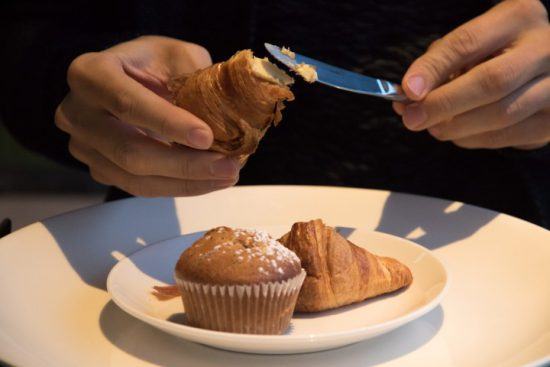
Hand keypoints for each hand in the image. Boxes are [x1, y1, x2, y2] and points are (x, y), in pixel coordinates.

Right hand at [55, 36, 239, 196]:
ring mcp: (84, 146)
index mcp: (90, 74)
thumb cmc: (152, 64)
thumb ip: (196, 79)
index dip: (167, 123)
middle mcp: (77, 113)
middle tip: (228, 167)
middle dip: (184, 164)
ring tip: (226, 175)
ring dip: (186, 182)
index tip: (206, 137)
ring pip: (135, 178)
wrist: (126, 79)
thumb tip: (229, 115)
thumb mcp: (176, 55)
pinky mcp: (99, 169)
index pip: (127, 103)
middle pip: (130, 151)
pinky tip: (208, 180)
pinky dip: (178, 187)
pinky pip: (140, 188)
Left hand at [395, 0, 549, 149]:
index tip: (407, 90)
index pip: (468, 43)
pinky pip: (507, 137)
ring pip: (502, 115)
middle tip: (412, 118)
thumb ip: (439, 65)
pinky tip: (458, 133)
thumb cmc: (494, 52)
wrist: (540, 65)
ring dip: (456, 127)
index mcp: (517, 18)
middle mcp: (544, 48)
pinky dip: (473, 139)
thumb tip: (407, 99)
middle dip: (444, 104)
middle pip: (491, 82)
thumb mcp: (470, 44)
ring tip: (433, 126)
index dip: (434, 69)